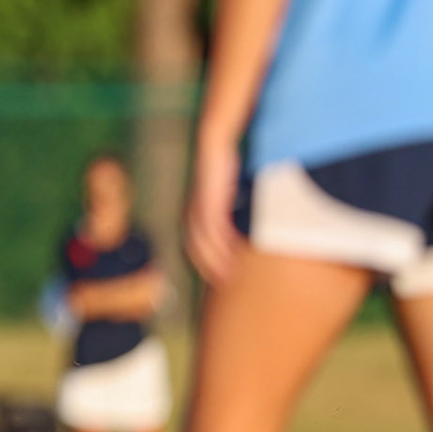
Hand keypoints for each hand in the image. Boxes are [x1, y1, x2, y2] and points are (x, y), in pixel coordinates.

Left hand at [184, 139, 244, 285]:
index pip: (194, 247)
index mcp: (193, 214)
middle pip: (196, 250)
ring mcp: (199, 209)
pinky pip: (216, 228)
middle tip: (224, 285)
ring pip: (205, 243)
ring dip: (217, 262)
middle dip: (209, 269)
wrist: (214, 146)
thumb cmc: (221, 169)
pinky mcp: (210, 202)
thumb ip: (227, 210)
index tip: (216, 279)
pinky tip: (234, 255)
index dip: (204, 264)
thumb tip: (240, 226)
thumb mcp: (223, 194)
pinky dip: (223, 244)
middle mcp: (192, 214)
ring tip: (231, 277)